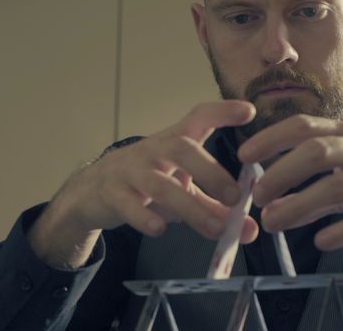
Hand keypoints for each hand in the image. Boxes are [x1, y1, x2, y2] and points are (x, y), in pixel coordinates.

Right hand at [31, 101, 260, 268]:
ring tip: (216, 230)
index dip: (222, 112)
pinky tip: (160, 230)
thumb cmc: (149, 183)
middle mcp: (154, 150)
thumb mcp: (184, 190)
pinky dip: (144, 216)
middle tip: (235, 198)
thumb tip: (251, 230)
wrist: (91, 191)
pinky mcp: (111, 194)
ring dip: (191, 207)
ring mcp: (130, 170)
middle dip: (211, 172)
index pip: (198, 117)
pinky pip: (127, 204)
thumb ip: (217, 208)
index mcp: (175, 141)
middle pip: (182, 149)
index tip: (249, 111)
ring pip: (160, 184)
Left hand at [238, 115, 342, 252]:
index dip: (271, 138)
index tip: (244, 155)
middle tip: (255, 195)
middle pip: (316, 152)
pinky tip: (321, 241)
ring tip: (273, 222)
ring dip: (300, 204)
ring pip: (337, 186)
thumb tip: (274, 205)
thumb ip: (313, 184)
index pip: (303, 126)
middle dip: (281, 172)